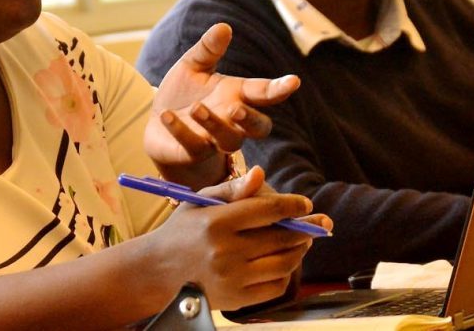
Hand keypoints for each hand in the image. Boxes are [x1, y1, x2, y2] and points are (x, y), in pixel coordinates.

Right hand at [145, 167, 331, 310]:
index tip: (305, 204)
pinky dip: (286, 273)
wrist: (158, 270)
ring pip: (284, 263)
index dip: (293, 206)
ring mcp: (231, 278)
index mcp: (216, 222)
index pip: (267, 210)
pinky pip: (275, 286)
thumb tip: (260, 174)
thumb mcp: (201, 202)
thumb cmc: (183, 230)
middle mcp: (225, 251)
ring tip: (301, 242)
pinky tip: (283, 262)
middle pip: (281, 238)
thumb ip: (233, 188)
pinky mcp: (236, 299)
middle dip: (305, 229)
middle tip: (315, 223)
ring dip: (299, 251)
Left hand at [146, 23, 299, 188]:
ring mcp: (215, 140)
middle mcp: (233, 121)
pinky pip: (193, 146)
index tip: (293, 81)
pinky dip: (181, 131)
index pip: (264, 92)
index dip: (279, 88)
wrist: (157, 123)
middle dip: (251, 119)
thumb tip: (224, 26)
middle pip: (259, 127)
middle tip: (237, 107)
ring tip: (196, 108)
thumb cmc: (183, 93)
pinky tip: (166, 115)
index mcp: (237, 95)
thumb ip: (208, 49)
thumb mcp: (192, 66)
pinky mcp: (192, 152)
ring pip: (229, 140)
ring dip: (215, 124)